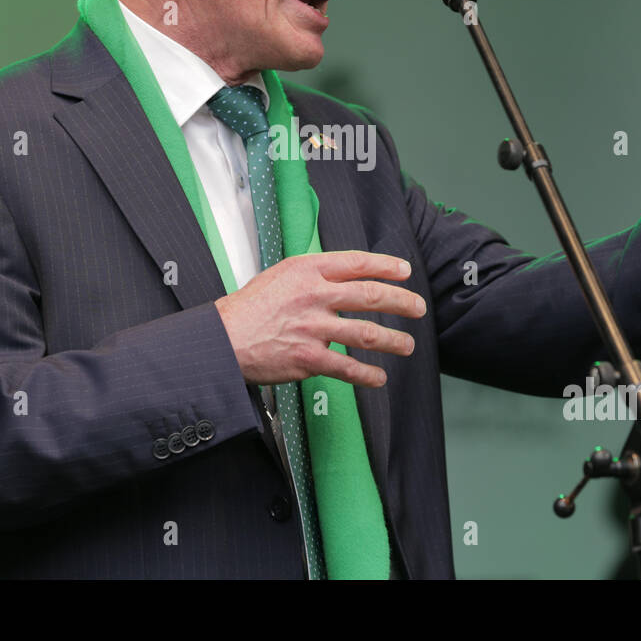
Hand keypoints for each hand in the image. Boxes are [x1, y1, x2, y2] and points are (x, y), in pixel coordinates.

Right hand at [215, 250, 426, 387]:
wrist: (223, 339)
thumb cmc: (249, 308)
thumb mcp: (280, 275)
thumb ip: (313, 274)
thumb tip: (344, 277)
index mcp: (307, 270)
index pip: (356, 262)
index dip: (386, 266)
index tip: (404, 271)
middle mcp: (313, 295)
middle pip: (369, 295)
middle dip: (400, 301)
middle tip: (417, 307)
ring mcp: (313, 327)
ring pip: (366, 333)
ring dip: (393, 340)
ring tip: (407, 345)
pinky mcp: (308, 358)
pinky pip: (347, 367)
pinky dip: (367, 375)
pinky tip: (378, 378)